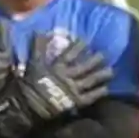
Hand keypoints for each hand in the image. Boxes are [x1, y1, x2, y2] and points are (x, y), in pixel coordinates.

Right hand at [0, 33, 114, 137]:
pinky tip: (106, 89)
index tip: (86, 41)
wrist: (28, 107)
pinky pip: (91, 96)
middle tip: (104, 54)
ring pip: (91, 79)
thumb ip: (36, 47)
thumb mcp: (31, 64)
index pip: (69, 53)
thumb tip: (38, 30)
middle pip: (85, 65)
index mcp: (57, 66)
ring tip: (111, 71)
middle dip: (95, 59)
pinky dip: (99, 92)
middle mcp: (68, 76)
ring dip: (101, 74)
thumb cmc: (27, 86)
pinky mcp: (76, 102)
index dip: (78, 47)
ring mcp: (74, 89)